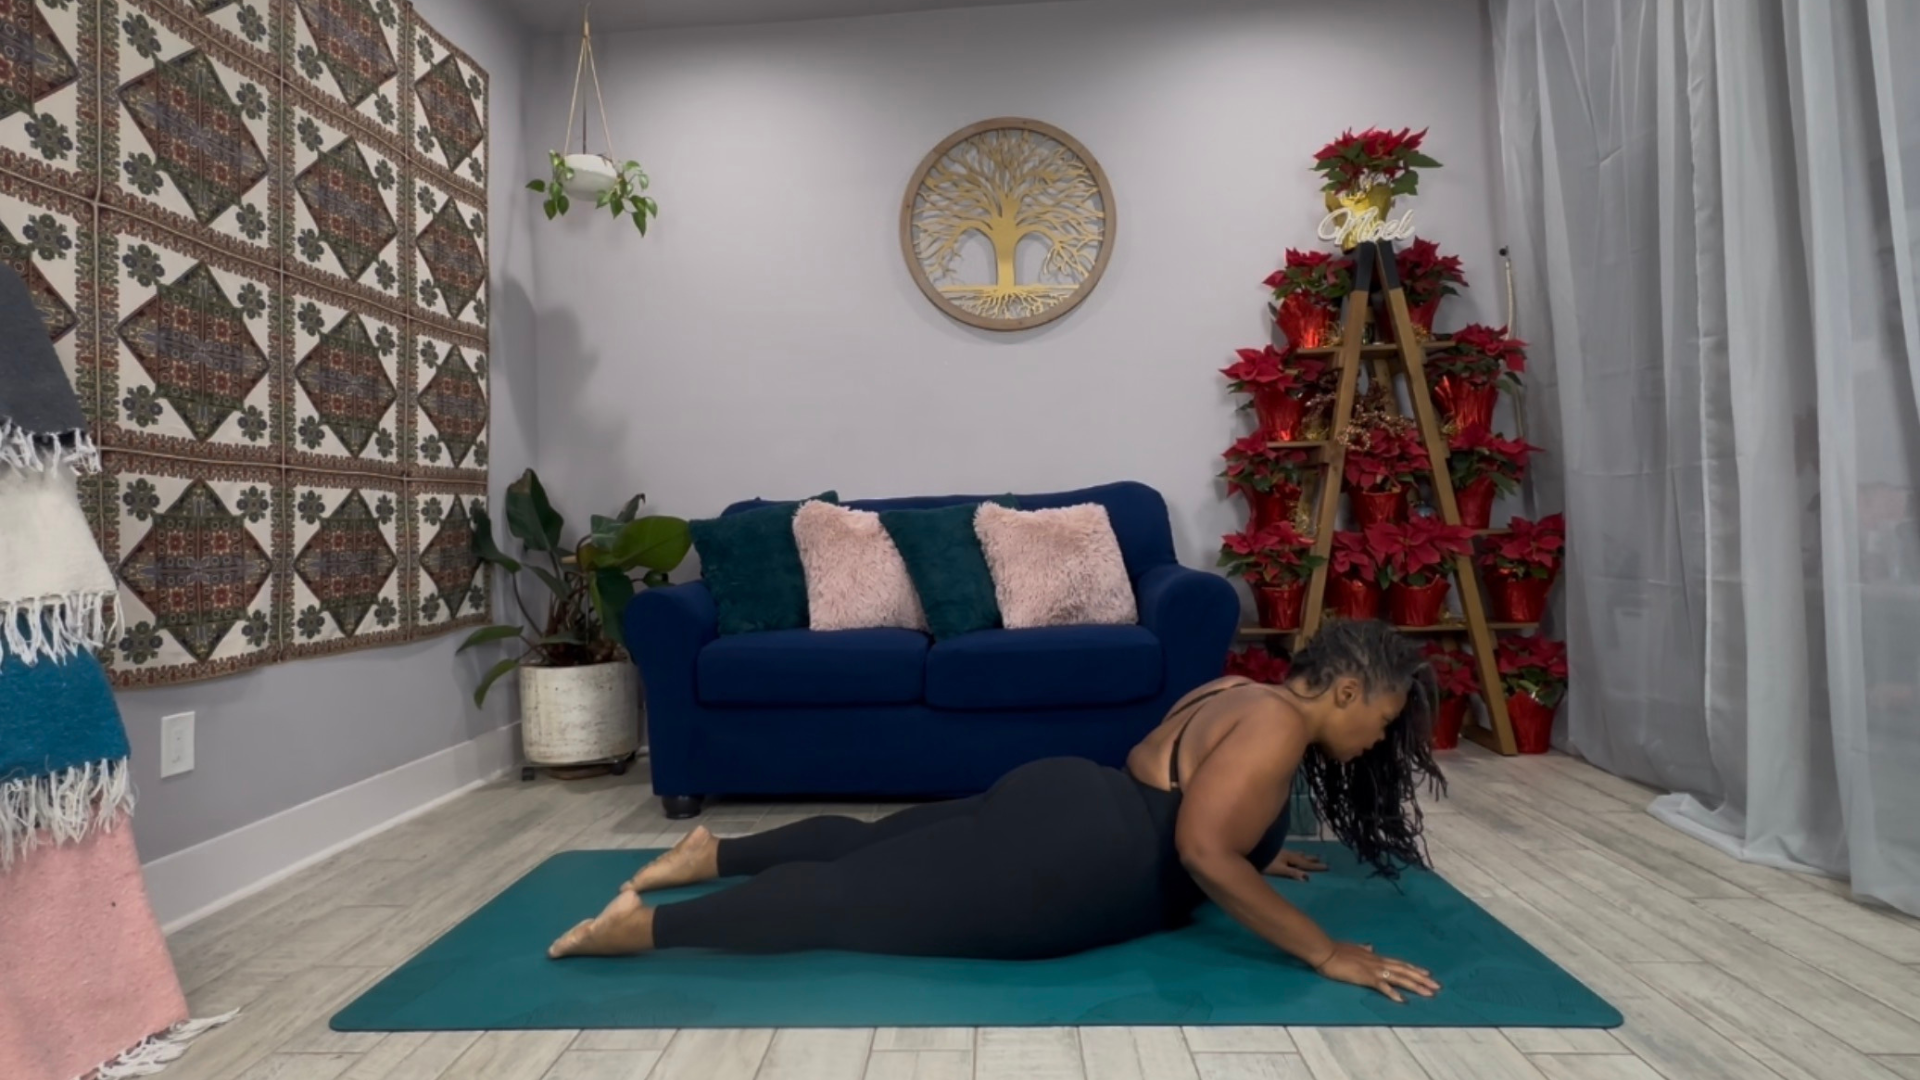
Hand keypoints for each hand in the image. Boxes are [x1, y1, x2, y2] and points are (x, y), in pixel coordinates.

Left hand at [1265, 850, 1327, 880]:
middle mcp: (1288, 854)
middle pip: (1303, 858)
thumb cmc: (1264, 863)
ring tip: (1310, 854)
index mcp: (1291, 859)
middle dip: (1312, 860)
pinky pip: (1290, 852)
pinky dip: (1295, 853)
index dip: (1316, 867)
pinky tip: (1292, 853)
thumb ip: (1292, 873)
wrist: (1250, 851)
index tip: (1328, 867)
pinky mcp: (1275, 852)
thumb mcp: (1279, 870)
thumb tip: (1307, 878)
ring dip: (1304, 855)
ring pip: (1296, 854)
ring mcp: (1281, 852)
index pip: (1306, 864)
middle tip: (1322, 860)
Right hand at [1313, 942, 1439, 1002]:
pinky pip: (1382, 986)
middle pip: (1405, 971)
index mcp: (1376, 957)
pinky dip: (1393, 993)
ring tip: (1429, 993)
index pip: (1400, 964)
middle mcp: (1379, 962)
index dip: (1414, 969)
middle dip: (1422, 979)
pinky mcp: (1366, 977)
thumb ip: (1364, 950)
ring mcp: (1373, 969)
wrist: (1326, 951)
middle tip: (1437, 986)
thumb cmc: (1337, 951)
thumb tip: (1370, 947)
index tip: (1427, 974)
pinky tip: (1402, 1000)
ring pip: (1399, 978)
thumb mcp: (1354, 948)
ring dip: (1415, 986)